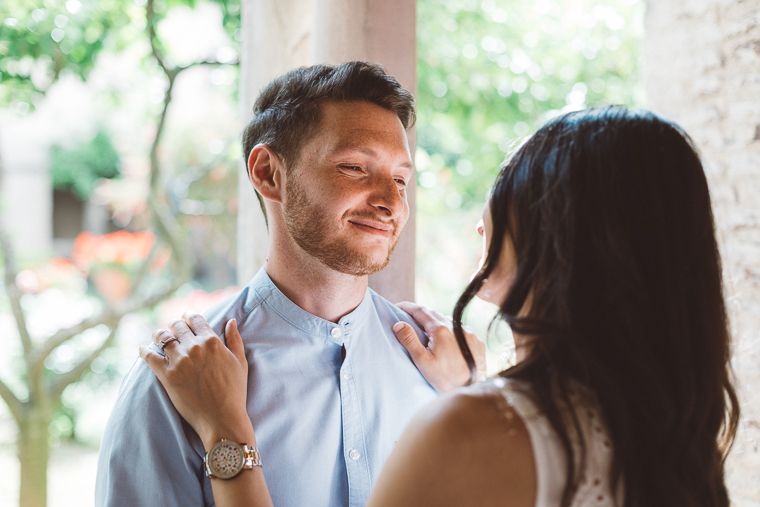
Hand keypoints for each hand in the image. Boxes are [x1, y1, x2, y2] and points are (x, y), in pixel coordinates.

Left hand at [139, 312, 252, 449]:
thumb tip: (231, 321)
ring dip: (159, 334)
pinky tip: (143, 349)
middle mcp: (195, 347)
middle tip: (172, 330)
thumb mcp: (240, 362)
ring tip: (158, 337)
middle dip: (174, 325)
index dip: (189, 316)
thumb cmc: (235, 392)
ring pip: (162, 337)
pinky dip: (144, 350)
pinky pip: (150, 356)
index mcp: (212, 341)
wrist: (222, 418)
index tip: (185, 318)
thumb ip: (235, 339)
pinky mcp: (167, 375)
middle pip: (177, 326)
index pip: (195, 319)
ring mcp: (180, 361)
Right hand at [393, 302, 485, 392]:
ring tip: (427, 329)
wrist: (472, 389)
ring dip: (436, 322)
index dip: (408, 307)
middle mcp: (456, 327)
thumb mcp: (423, 361)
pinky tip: (447, 340)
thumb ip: (410, 341)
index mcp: (440, 330)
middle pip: (434, 314)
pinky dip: (451, 331)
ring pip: (448, 321)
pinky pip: (460, 330)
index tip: (398, 306)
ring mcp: (468, 333)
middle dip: (420, 314)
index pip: (420, 311)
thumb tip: (399, 324)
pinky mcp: (477, 341)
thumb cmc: (445, 378)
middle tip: (409, 316)